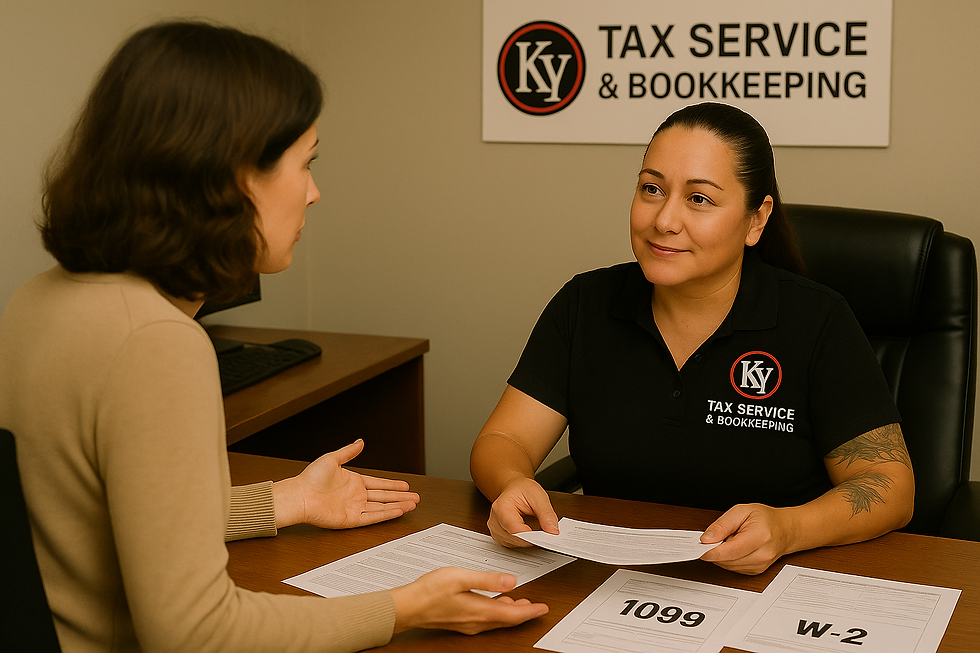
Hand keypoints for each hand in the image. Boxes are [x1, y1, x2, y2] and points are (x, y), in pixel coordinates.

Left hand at [273, 439, 419, 528]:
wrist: (300, 495)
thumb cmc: (311, 477)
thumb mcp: (332, 459)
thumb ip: (348, 452)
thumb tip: (360, 442)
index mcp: (353, 482)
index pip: (378, 484)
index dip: (392, 485)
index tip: (406, 485)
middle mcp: (356, 495)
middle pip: (384, 496)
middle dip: (400, 496)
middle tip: (416, 497)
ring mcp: (355, 508)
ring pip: (382, 507)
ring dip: (398, 505)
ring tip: (412, 504)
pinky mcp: (351, 519)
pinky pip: (373, 517)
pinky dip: (386, 514)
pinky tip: (398, 511)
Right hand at [390, 567, 547, 634]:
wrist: (407, 607)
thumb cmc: (429, 591)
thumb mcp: (461, 578)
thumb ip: (487, 580)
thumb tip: (512, 582)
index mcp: (480, 611)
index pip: (512, 615)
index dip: (530, 611)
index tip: (543, 608)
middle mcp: (476, 622)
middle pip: (506, 620)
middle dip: (523, 613)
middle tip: (536, 606)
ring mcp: (467, 624)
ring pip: (496, 621)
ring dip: (510, 613)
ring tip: (520, 604)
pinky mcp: (460, 622)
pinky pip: (485, 620)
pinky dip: (496, 613)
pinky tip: (494, 604)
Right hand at [487, 476, 558, 547]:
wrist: (514, 489)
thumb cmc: (523, 490)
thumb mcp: (539, 496)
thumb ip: (546, 514)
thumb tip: (553, 531)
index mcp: (501, 507)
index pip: (514, 529)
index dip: (531, 536)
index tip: (545, 537)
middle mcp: (495, 521)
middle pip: (515, 538)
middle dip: (533, 539)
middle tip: (547, 533)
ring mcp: (496, 530)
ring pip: (515, 544)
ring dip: (529, 541)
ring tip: (538, 530)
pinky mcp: (500, 537)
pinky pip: (513, 545)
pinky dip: (524, 542)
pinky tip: (531, 534)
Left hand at [698, 503, 794, 574]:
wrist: (784, 530)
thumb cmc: (765, 519)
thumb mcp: (741, 511)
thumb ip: (722, 525)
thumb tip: (706, 539)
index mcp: (760, 537)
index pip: (731, 550)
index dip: (712, 552)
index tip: (700, 549)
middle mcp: (761, 555)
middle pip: (728, 560)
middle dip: (715, 550)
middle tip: (713, 538)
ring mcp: (759, 566)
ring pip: (728, 566)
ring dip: (721, 555)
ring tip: (729, 539)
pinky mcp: (755, 571)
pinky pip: (733, 568)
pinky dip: (728, 559)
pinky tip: (733, 548)